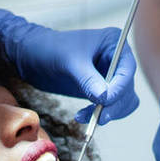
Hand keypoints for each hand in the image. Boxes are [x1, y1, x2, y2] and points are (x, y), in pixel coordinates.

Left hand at [0, 9, 138, 123]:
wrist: (31, 56)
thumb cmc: (49, 49)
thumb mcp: (69, 61)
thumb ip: (88, 79)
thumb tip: (104, 98)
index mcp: (114, 43)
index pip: (127, 69)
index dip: (119, 88)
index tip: (105, 101)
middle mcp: (116, 58)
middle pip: (127, 88)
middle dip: (114, 104)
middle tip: (98, 117)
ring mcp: (109, 74)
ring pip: (122, 100)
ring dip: (108, 112)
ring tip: (85, 117)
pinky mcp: (100, 88)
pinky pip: (110, 106)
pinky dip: (100, 113)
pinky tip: (83, 116)